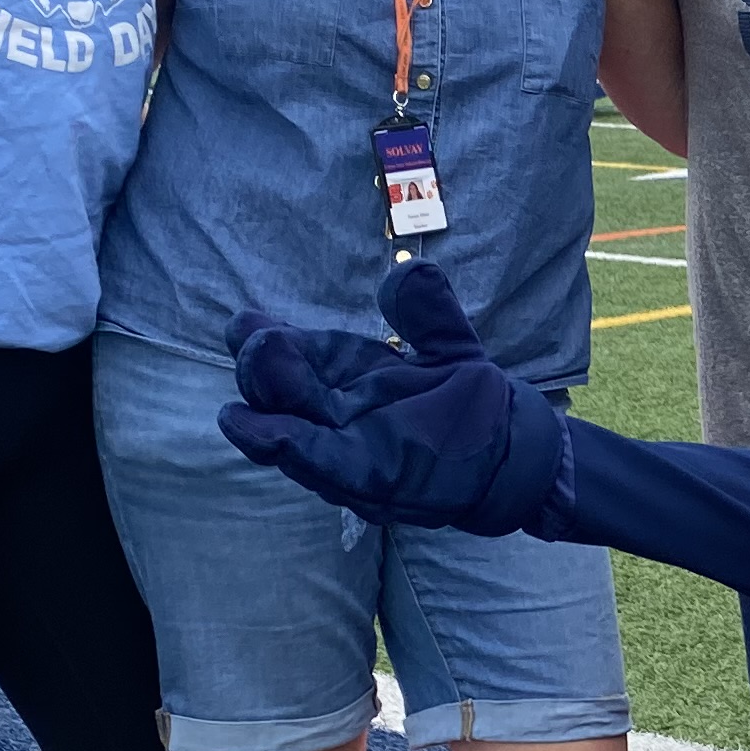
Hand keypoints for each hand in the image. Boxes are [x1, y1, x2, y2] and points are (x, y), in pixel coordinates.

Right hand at [218, 258, 567, 533]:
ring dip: (268, 412)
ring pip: (286, 429)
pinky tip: (270, 435)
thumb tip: (408, 272)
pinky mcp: (367, 478)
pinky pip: (323, 463)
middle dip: (260, 369)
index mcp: (340, 368)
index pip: (286, 349)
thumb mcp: (448, 343)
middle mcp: (330, 408)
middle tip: (256, 346)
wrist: (510, 450)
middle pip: (275, 388)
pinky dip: (293, 450)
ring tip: (240, 403)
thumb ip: (428, 310)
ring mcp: (343, 446)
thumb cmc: (466, 399)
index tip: (249, 325)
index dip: (261, 336)